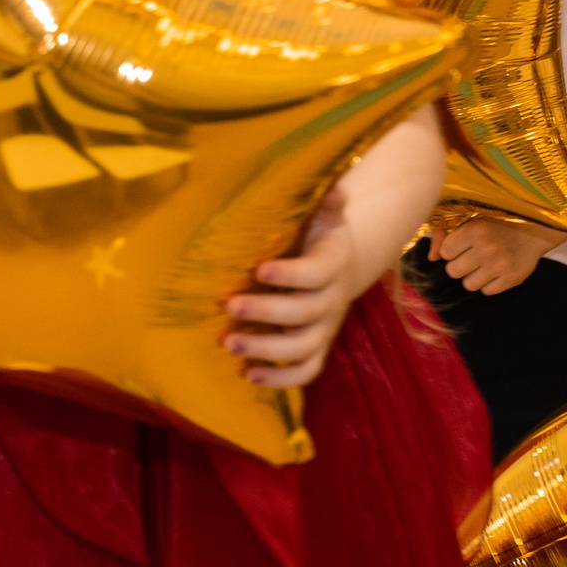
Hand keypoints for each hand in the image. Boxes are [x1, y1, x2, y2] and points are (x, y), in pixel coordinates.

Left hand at [223, 186, 371, 388]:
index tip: (258, 269)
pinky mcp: (316, 347)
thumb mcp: (322, 212)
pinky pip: (306, 371)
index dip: (291, 274)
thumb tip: (334, 187)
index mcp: (333, 262)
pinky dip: (281, 379)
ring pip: (303, 347)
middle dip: (267, 311)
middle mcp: (332, 299)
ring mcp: (325, 327)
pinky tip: (248, 375)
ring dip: (267, 349)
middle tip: (228, 305)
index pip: (317, 272)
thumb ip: (325, 200)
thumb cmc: (316, 232)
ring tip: (229, 343)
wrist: (337, 264)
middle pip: (305, 313)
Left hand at [432, 216, 558, 295]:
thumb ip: (445, 235)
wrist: (535, 231)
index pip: (446, 253)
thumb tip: (432, 258)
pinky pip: (487, 292)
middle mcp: (487, 249)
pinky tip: (495, 272)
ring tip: (483, 265)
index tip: (462, 246)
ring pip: (469, 285)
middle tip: (471, 258)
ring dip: (473, 277)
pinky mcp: (513, 279)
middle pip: (453, 272)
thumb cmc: (496, 224)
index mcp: (474, 231)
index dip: (452, 250)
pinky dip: (489, 284)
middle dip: (459, 266)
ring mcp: (501, 265)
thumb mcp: (470, 220)